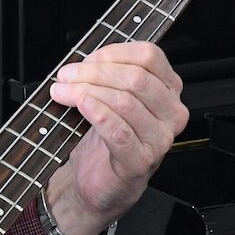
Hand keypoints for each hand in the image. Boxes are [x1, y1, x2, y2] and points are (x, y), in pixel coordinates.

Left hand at [43, 41, 187, 234]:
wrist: (98, 181)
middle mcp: (171, 112)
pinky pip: (119, 131)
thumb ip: (105, 75)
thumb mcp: (110, 97)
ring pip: (125, 101)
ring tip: (63, 93)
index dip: (112, 54)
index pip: (149, 56)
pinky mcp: (142, 160)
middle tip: (65, 77)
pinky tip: (82, 106)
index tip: (85, 61)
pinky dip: (97, 114)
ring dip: (86, 91)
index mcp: (168, 89)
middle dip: (93, 73)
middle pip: (135, 78)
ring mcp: (160, 138)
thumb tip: (82, 62)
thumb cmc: (105, 138)